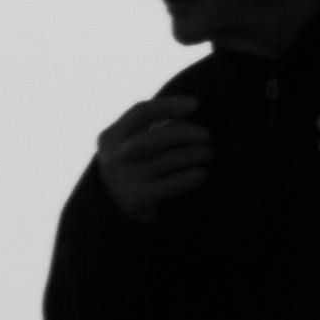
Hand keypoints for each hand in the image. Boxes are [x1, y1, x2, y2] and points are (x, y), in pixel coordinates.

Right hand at [93, 86, 217, 223]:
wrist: (112, 215)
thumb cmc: (131, 169)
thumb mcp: (130, 145)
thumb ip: (152, 127)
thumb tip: (183, 117)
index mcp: (111, 136)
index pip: (142, 112)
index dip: (170, 105)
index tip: (195, 104)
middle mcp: (115, 157)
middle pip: (158, 135)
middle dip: (188, 133)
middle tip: (207, 136)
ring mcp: (125, 179)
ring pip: (169, 159)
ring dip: (195, 154)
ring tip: (207, 153)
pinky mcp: (138, 199)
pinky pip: (173, 184)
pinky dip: (191, 177)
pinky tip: (201, 174)